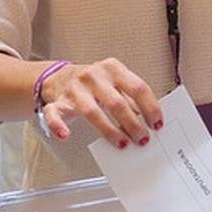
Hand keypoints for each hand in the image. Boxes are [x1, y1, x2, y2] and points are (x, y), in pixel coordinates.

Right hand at [39, 57, 161, 148]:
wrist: (59, 77)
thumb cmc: (94, 83)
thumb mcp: (115, 82)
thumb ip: (131, 98)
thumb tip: (150, 120)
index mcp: (112, 68)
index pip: (137, 87)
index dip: (150, 107)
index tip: (157, 124)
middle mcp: (94, 76)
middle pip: (116, 102)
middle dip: (132, 124)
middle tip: (142, 139)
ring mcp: (74, 89)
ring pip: (91, 112)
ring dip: (109, 130)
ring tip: (122, 143)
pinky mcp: (57, 101)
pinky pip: (54, 114)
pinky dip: (58, 126)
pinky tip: (65, 135)